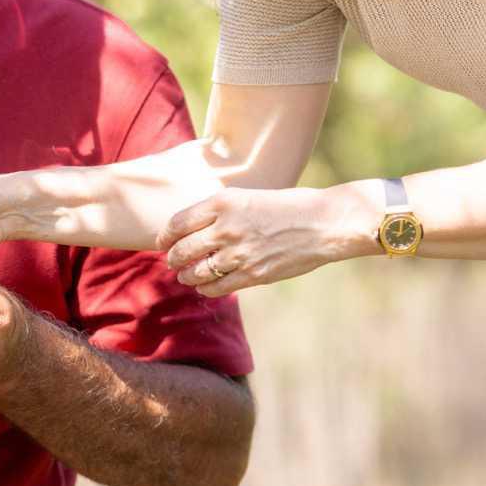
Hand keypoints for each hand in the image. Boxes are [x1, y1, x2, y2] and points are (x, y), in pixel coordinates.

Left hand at [158, 187, 346, 295]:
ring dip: (186, 276)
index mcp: (222, 203)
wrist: (322, 223)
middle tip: (171, 261)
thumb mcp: (247, 197)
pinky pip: (217, 287)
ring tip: (185, 275)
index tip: (162, 242)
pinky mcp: (253, 275)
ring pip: (196, 272)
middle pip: (182, 250)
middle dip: (173, 258)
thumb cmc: (286, 206)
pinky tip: (204, 286)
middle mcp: (226, 228)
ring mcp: (239, 253)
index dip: (165, 236)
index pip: (178, 223)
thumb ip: (219, 212)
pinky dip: (205, 288)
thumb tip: (191, 230)